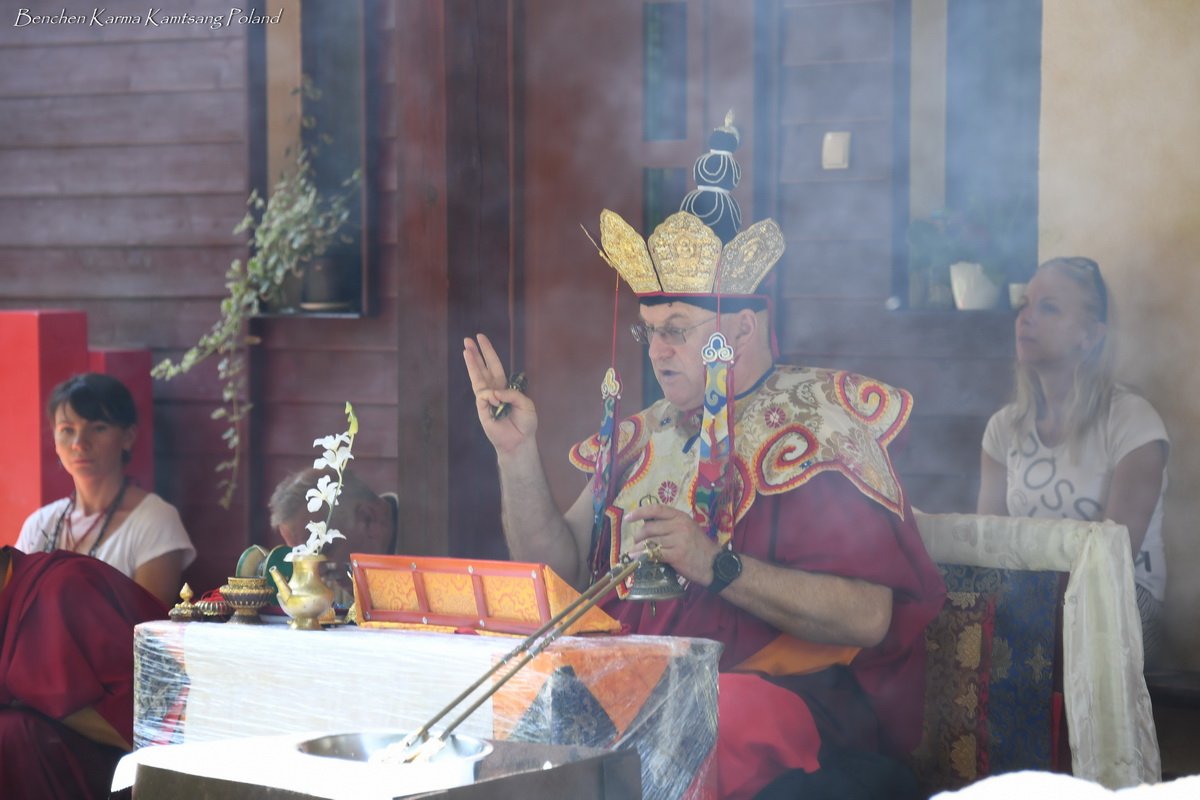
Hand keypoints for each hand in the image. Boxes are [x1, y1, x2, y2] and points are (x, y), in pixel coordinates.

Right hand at [463, 333, 537, 454]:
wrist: (520, 441)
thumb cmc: (524, 423)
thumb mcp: (526, 404)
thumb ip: (512, 394)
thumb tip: (494, 393)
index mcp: (504, 387)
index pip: (494, 365)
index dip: (488, 352)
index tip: (481, 338)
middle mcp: (493, 390)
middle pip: (482, 368)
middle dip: (475, 353)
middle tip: (467, 339)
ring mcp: (486, 399)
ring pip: (476, 378)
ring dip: (472, 363)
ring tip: (466, 350)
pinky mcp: (481, 410)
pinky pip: (484, 396)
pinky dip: (491, 396)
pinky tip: (496, 401)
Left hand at [625, 504, 720, 585]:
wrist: (715, 565)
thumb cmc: (700, 548)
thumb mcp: (688, 529)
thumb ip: (671, 526)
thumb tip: (648, 526)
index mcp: (681, 517)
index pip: (656, 509)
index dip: (640, 512)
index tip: (628, 517)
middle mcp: (679, 525)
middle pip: (650, 527)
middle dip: (639, 536)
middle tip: (636, 543)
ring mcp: (678, 540)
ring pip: (650, 541)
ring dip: (638, 548)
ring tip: (634, 553)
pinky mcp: (677, 555)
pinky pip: (654, 553)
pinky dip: (643, 556)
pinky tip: (637, 559)